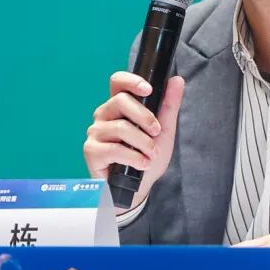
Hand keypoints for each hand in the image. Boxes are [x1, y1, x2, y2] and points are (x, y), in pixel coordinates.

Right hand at [83, 72, 185, 212]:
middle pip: (121, 101)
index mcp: (119, 106)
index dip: (131, 80)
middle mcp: (104, 115)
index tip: (148, 89)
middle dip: (145, 117)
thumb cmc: (147, 158)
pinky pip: (114, 149)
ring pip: (120, 127)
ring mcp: (95, 132)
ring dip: (143, 143)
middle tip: (157, 132)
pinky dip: (134, 157)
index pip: (117, 81)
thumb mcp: (164, 131)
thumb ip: (169, 106)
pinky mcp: (91, 151)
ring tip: (151, 154)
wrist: (139, 189)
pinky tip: (142, 164)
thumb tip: (177, 80)